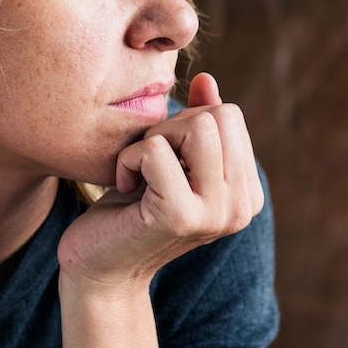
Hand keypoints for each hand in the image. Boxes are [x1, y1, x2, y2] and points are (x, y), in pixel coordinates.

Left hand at [58, 72, 263, 290]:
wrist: (100, 268)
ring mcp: (216, 213)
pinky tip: (126, 188)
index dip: (186, 124)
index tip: (165, 160)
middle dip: (172, 126)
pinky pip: (156, 150)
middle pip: (219, 116)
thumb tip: (206, 80)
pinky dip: (129, 159)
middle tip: (148, 164)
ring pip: (197, 126)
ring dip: (154, 139)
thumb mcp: (170, 160)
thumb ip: (197, 123)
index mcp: (247, 193)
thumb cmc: (131, 210)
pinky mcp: (181, 216)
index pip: (230, 115)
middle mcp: (242, 207)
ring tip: (141, 173)